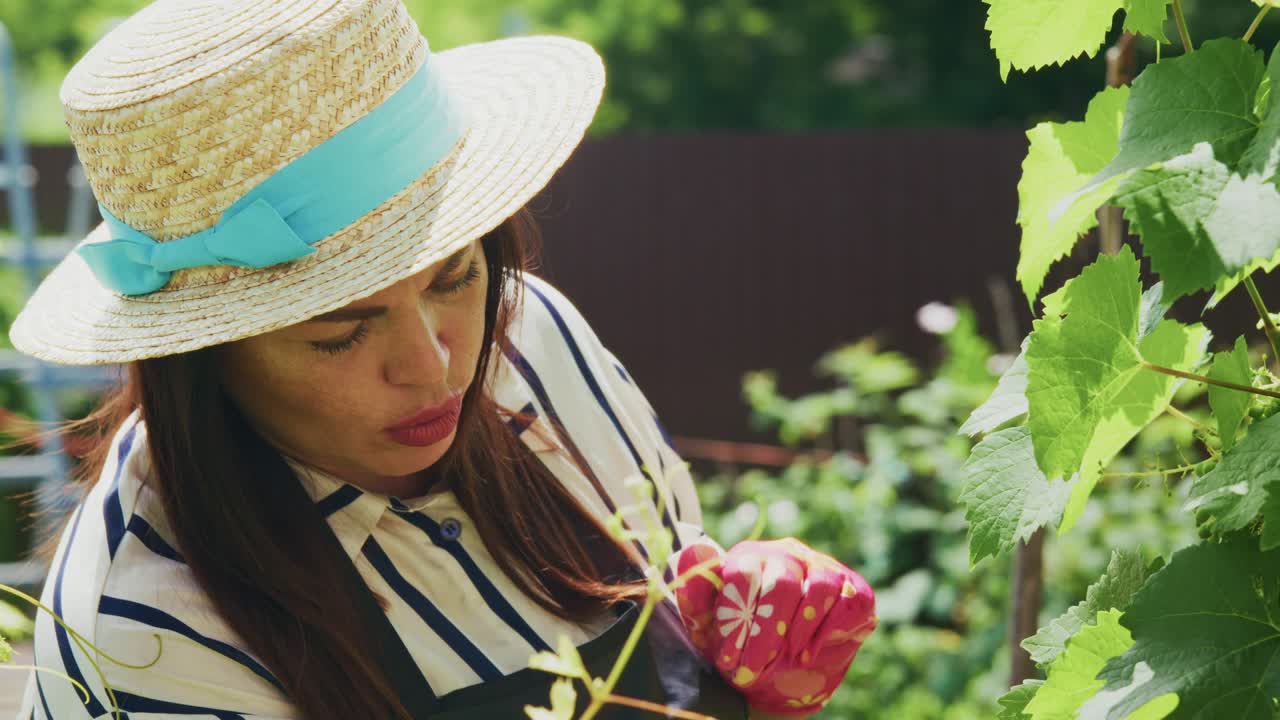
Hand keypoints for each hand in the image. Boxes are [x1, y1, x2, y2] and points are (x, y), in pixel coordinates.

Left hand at [674, 538, 876, 716]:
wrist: (778, 671)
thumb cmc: (740, 643)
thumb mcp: (709, 628)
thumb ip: (696, 596)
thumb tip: (691, 552)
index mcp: (748, 558)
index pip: (745, 573)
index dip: (738, 620)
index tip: (730, 659)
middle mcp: (787, 555)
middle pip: (783, 583)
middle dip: (768, 634)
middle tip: (755, 670)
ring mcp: (822, 568)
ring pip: (820, 587)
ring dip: (803, 631)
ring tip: (788, 659)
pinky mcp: (853, 588)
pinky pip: (852, 599)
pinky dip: (834, 628)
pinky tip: (812, 652)